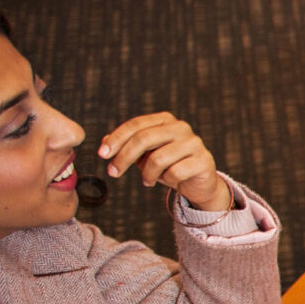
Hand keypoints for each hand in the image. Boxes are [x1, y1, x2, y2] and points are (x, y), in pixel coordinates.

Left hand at [98, 114, 231, 210]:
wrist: (200, 182)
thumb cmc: (170, 166)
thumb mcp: (145, 155)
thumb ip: (127, 146)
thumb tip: (104, 141)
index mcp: (165, 120)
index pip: (136, 125)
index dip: (116, 139)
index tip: (102, 154)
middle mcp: (181, 127)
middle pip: (144, 138)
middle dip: (124, 157)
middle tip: (113, 172)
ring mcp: (194, 143)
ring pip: (158, 158)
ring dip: (147, 174)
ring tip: (146, 181)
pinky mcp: (203, 161)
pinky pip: (175, 172)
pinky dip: (166, 180)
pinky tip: (168, 181)